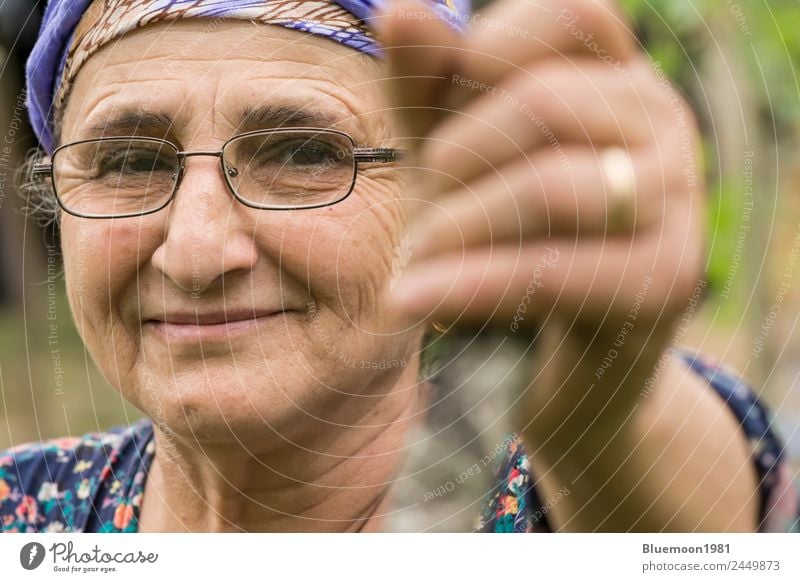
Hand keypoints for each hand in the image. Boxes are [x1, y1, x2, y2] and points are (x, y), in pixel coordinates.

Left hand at [377, 0, 702, 418]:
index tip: (447, 118)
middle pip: (544, 102)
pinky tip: (410, 303)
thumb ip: (431, 84)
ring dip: (455, 231)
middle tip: (422, 219)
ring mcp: (675, 198)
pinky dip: (467, 287)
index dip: (491, 52)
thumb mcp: (459, 147)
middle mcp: (662, 120)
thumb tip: (402, 11)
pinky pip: (552, 270)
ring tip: (416, 267)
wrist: (562, 337)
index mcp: (618, 73)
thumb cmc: (505, 225)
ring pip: (549, 186)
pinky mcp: (665, 278)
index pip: (571, 12)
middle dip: (454, 163)